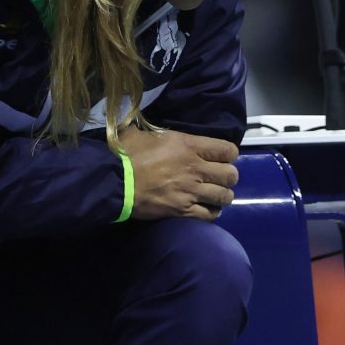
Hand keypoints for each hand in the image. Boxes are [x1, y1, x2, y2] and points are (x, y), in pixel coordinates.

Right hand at [123, 129, 240, 220]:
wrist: (114, 182)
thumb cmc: (125, 154)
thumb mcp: (143, 133)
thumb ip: (156, 132)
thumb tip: (151, 129)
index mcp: (189, 146)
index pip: (227, 150)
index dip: (229, 154)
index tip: (222, 157)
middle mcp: (196, 168)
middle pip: (231, 175)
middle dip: (228, 176)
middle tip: (220, 178)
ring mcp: (191, 191)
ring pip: (224, 196)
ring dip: (222, 196)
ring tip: (216, 195)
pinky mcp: (183, 211)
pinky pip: (209, 215)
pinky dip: (211, 213)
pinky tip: (207, 209)